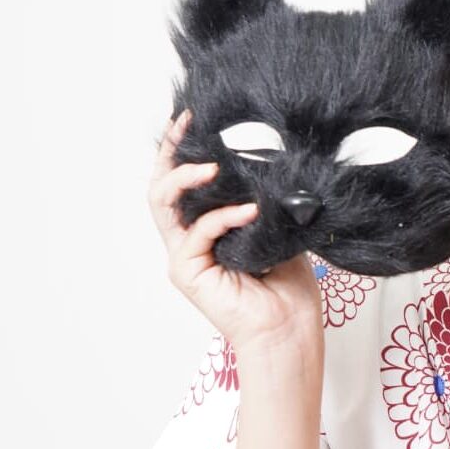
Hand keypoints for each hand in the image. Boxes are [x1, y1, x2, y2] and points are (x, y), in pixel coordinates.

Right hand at [148, 109, 324, 351]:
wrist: (289, 330)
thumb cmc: (287, 290)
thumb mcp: (277, 229)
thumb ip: (262, 200)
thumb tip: (268, 161)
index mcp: (206, 232)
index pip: (184, 184)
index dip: (183, 150)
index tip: (194, 117)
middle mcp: (188, 242)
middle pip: (161, 187)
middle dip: (171, 152)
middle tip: (188, 124)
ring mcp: (185, 257)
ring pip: (164, 204)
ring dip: (185, 178)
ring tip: (212, 167)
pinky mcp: (188, 272)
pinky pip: (198, 232)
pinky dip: (223, 217)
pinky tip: (250, 210)